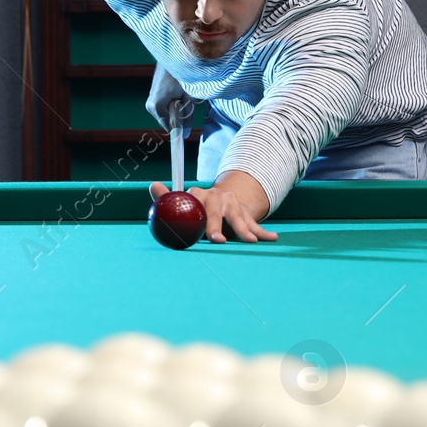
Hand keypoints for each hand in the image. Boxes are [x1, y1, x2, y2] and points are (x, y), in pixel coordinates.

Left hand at [148, 171, 276, 243]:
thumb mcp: (182, 203)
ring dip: (246, 230)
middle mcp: (218, 197)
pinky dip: (263, 232)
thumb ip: (166, 198)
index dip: (199, 217)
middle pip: (218, 212)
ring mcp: (233, 204)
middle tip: (219, 242)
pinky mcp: (245, 213)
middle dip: (219, 227)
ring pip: (239, 218)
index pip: (198, 204)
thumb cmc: (195, 208)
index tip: (202, 232)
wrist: (218, 202)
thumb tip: (153, 185)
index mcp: (199, 195)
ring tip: (251, 241)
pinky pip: (254, 223)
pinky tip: (272, 238)